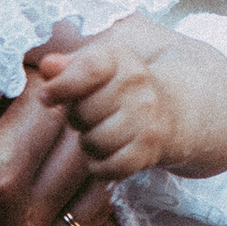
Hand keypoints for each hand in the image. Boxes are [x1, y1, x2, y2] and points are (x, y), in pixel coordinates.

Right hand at [0, 29, 118, 225]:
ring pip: (98, 199)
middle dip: (73, 111)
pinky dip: (90, 219)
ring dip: (86, 159)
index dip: (48, 73)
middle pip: (85, 149)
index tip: (30, 59)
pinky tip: (62, 189)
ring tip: (54, 135)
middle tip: (48, 90)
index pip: (56, 108)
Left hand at [31, 13, 226, 180]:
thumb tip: (48, 66)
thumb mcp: (103, 64)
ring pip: (93, 142)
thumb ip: (72, 64)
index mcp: (123, 58)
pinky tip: (104, 156)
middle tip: (88, 115)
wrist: (180, 108)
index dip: (62, 85)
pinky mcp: (152, 149)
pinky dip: (100, 167)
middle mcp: (139, 86)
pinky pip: (111, 167)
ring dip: (88, 143)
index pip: (89, 68)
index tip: (46, 96)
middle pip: (82, 111)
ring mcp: (148, 118)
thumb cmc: (127, 86)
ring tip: (98, 133)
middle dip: (76, 117)